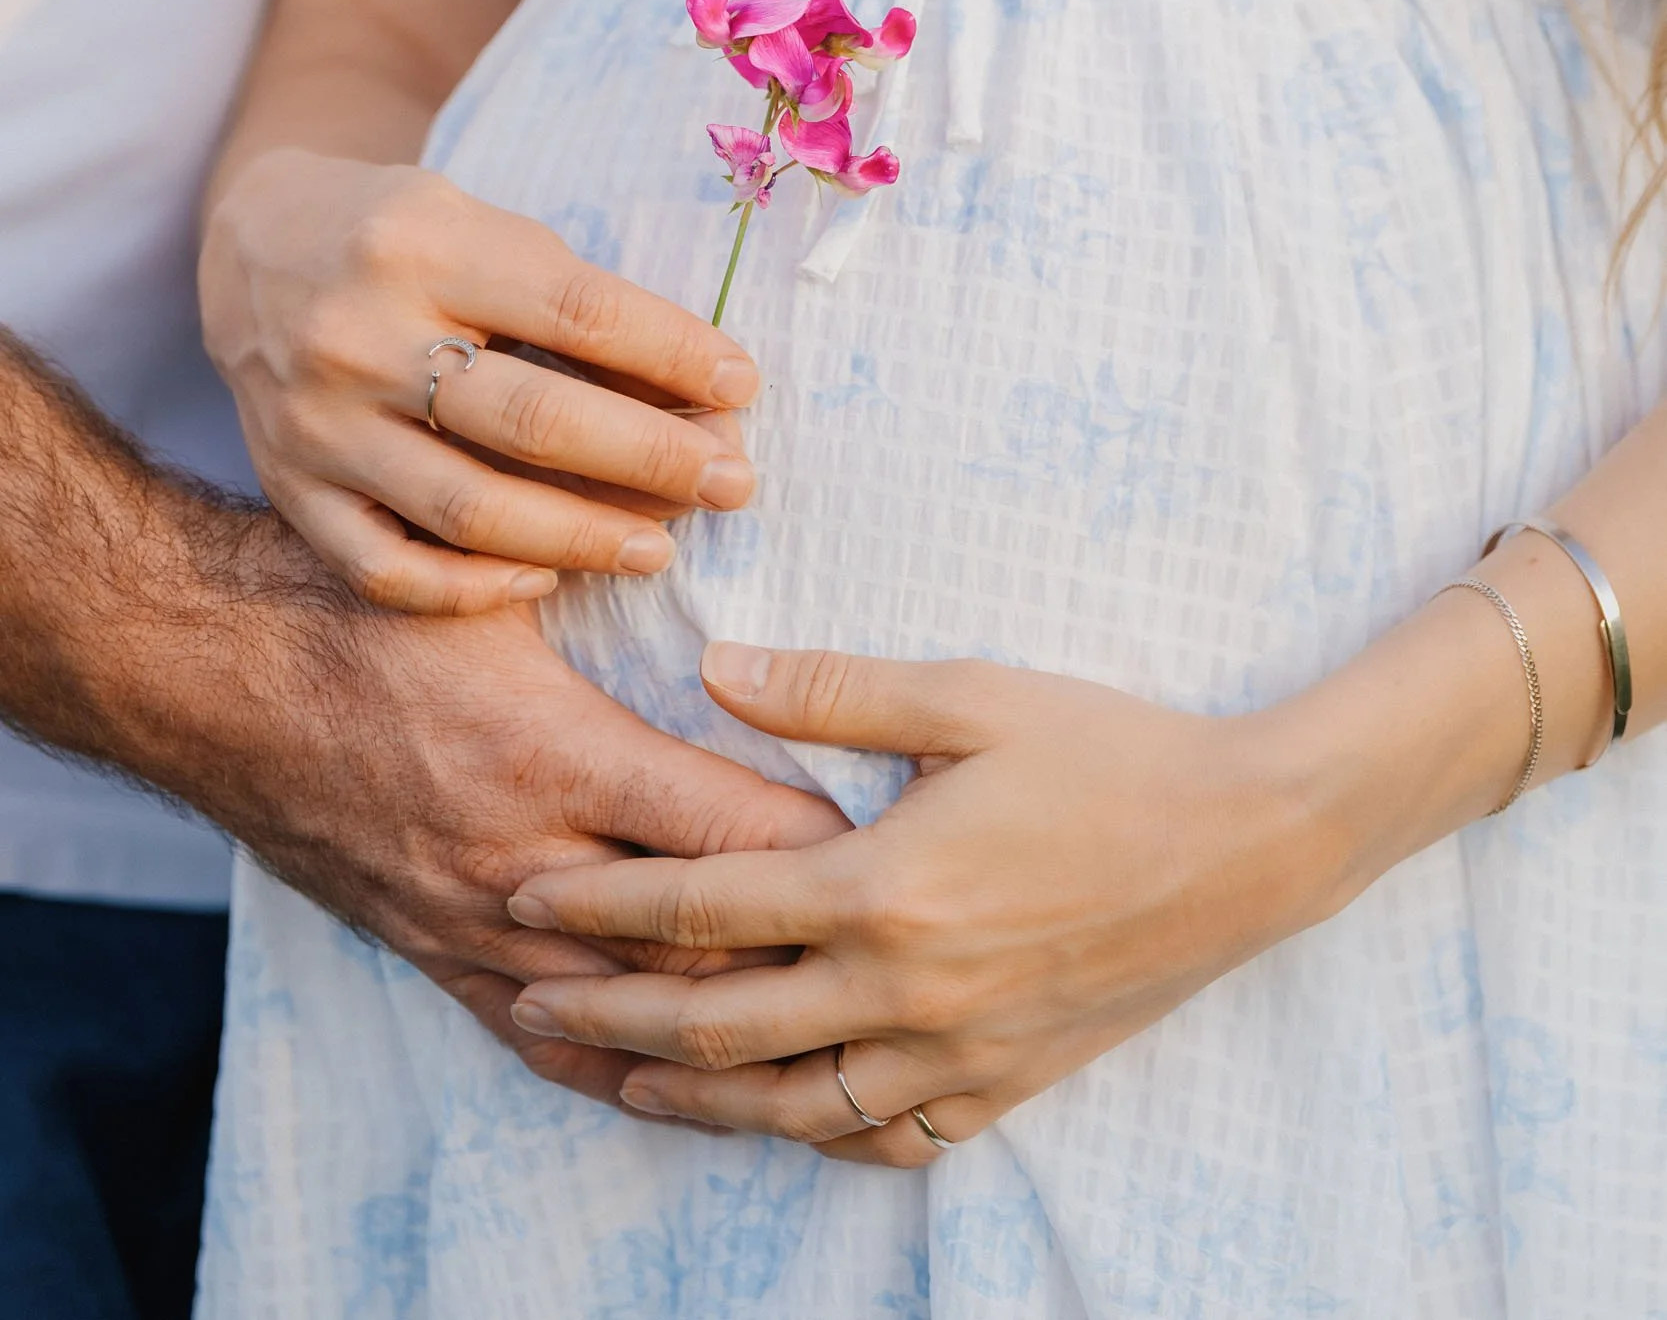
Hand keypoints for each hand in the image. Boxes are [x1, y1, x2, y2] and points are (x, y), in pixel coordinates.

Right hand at [171, 523, 847, 1101]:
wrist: (217, 681)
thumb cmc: (361, 612)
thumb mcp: (498, 577)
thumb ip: (612, 582)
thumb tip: (714, 550)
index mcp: (554, 757)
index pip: (724, 832)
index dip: (820, 849)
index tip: (901, 844)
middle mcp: (522, 860)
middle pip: (695, 942)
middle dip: (796, 951)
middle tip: (893, 949)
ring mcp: (475, 924)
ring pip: (630, 1011)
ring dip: (724, 1023)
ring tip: (824, 1032)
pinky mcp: (437, 953)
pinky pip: (542, 1039)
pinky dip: (623, 1060)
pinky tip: (687, 1081)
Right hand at [201, 147, 762, 611]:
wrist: (251, 249)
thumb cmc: (403, 235)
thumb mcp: (483, 226)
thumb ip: (574, 304)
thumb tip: (701, 391)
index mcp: (421, 243)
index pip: (579, 312)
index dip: (675, 354)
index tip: (744, 386)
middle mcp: (359, 335)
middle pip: (534, 421)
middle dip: (653, 460)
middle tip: (732, 483)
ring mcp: (317, 423)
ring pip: (471, 510)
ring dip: (584, 537)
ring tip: (660, 546)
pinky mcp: (288, 490)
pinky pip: (389, 569)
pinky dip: (476, 588)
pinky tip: (547, 574)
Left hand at [503, 643, 1344, 1160]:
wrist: (1250, 842)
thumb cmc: (1110, 750)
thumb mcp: (969, 695)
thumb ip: (830, 691)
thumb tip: (712, 669)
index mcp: (882, 886)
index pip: (700, 906)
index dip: (600, 908)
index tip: (525, 900)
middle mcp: (905, 989)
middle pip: (719, 1024)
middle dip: (608, 1013)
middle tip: (528, 1002)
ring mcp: (958, 1052)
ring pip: (791, 1103)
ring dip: (694, 1094)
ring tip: (622, 1075)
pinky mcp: (1008, 1083)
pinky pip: (889, 1137)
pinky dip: (819, 1132)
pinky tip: (786, 1117)